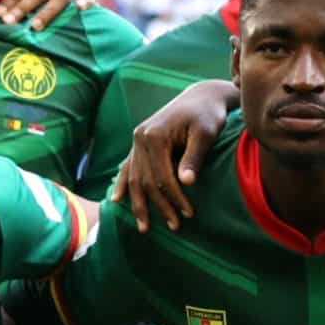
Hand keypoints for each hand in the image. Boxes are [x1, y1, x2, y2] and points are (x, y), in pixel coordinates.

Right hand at [115, 82, 234, 229]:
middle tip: (174, 226)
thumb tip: (187, 182)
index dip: (174, 197)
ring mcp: (137, 140)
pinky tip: (116, 199)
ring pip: (134, 178)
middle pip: (145, 180)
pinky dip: (122, 183)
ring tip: (143, 227)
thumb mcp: (205, 133)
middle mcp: (140, 138)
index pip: (161, 176)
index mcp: (154, 135)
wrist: (201, 97)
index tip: (188, 213)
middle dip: (159, 206)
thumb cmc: (208, 114)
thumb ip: (194, 157)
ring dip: (138, 203)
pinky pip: (128, 167)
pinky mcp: (140, 142)